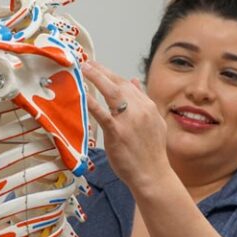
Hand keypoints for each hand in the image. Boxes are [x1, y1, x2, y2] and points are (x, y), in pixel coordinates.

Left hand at [81, 61, 170, 188]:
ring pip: (112, 92)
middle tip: (87, 63)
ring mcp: (129, 119)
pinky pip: (102, 113)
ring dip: (96, 78)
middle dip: (102, 71)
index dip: (112, 74)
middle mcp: (140, 109)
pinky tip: (82, 95)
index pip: (128, 84)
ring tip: (84, 69)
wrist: (153, 174)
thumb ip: (144, 101)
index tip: (99, 67)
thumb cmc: (151, 152)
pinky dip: (92, 102)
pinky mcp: (117, 132)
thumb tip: (134, 81)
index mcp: (148, 106)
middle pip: (119, 84)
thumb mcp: (154, 123)